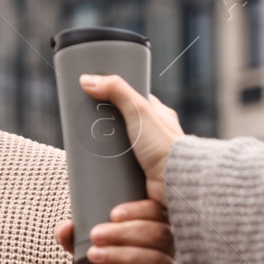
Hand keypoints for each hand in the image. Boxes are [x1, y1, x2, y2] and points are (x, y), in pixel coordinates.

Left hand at [54, 199, 178, 263]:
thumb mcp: (91, 255)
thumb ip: (76, 239)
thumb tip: (64, 226)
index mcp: (158, 231)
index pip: (160, 212)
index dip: (140, 209)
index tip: (113, 213)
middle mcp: (171, 250)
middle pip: (159, 233)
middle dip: (125, 231)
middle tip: (95, 234)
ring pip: (154, 258)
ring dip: (120, 253)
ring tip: (93, 254)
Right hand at [78, 74, 185, 208]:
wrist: (176, 184)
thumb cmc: (165, 146)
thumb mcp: (139, 111)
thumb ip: (116, 91)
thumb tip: (87, 80)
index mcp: (158, 117)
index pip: (135, 101)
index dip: (116, 99)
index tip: (97, 99)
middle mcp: (155, 137)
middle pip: (124, 128)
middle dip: (107, 130)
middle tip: (88, 130)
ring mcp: (149, 158)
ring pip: (121, 152)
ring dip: (108, 155)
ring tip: (89, 153)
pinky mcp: (142, 178)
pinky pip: (122, 174)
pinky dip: (112, 173)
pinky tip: (100, 172)